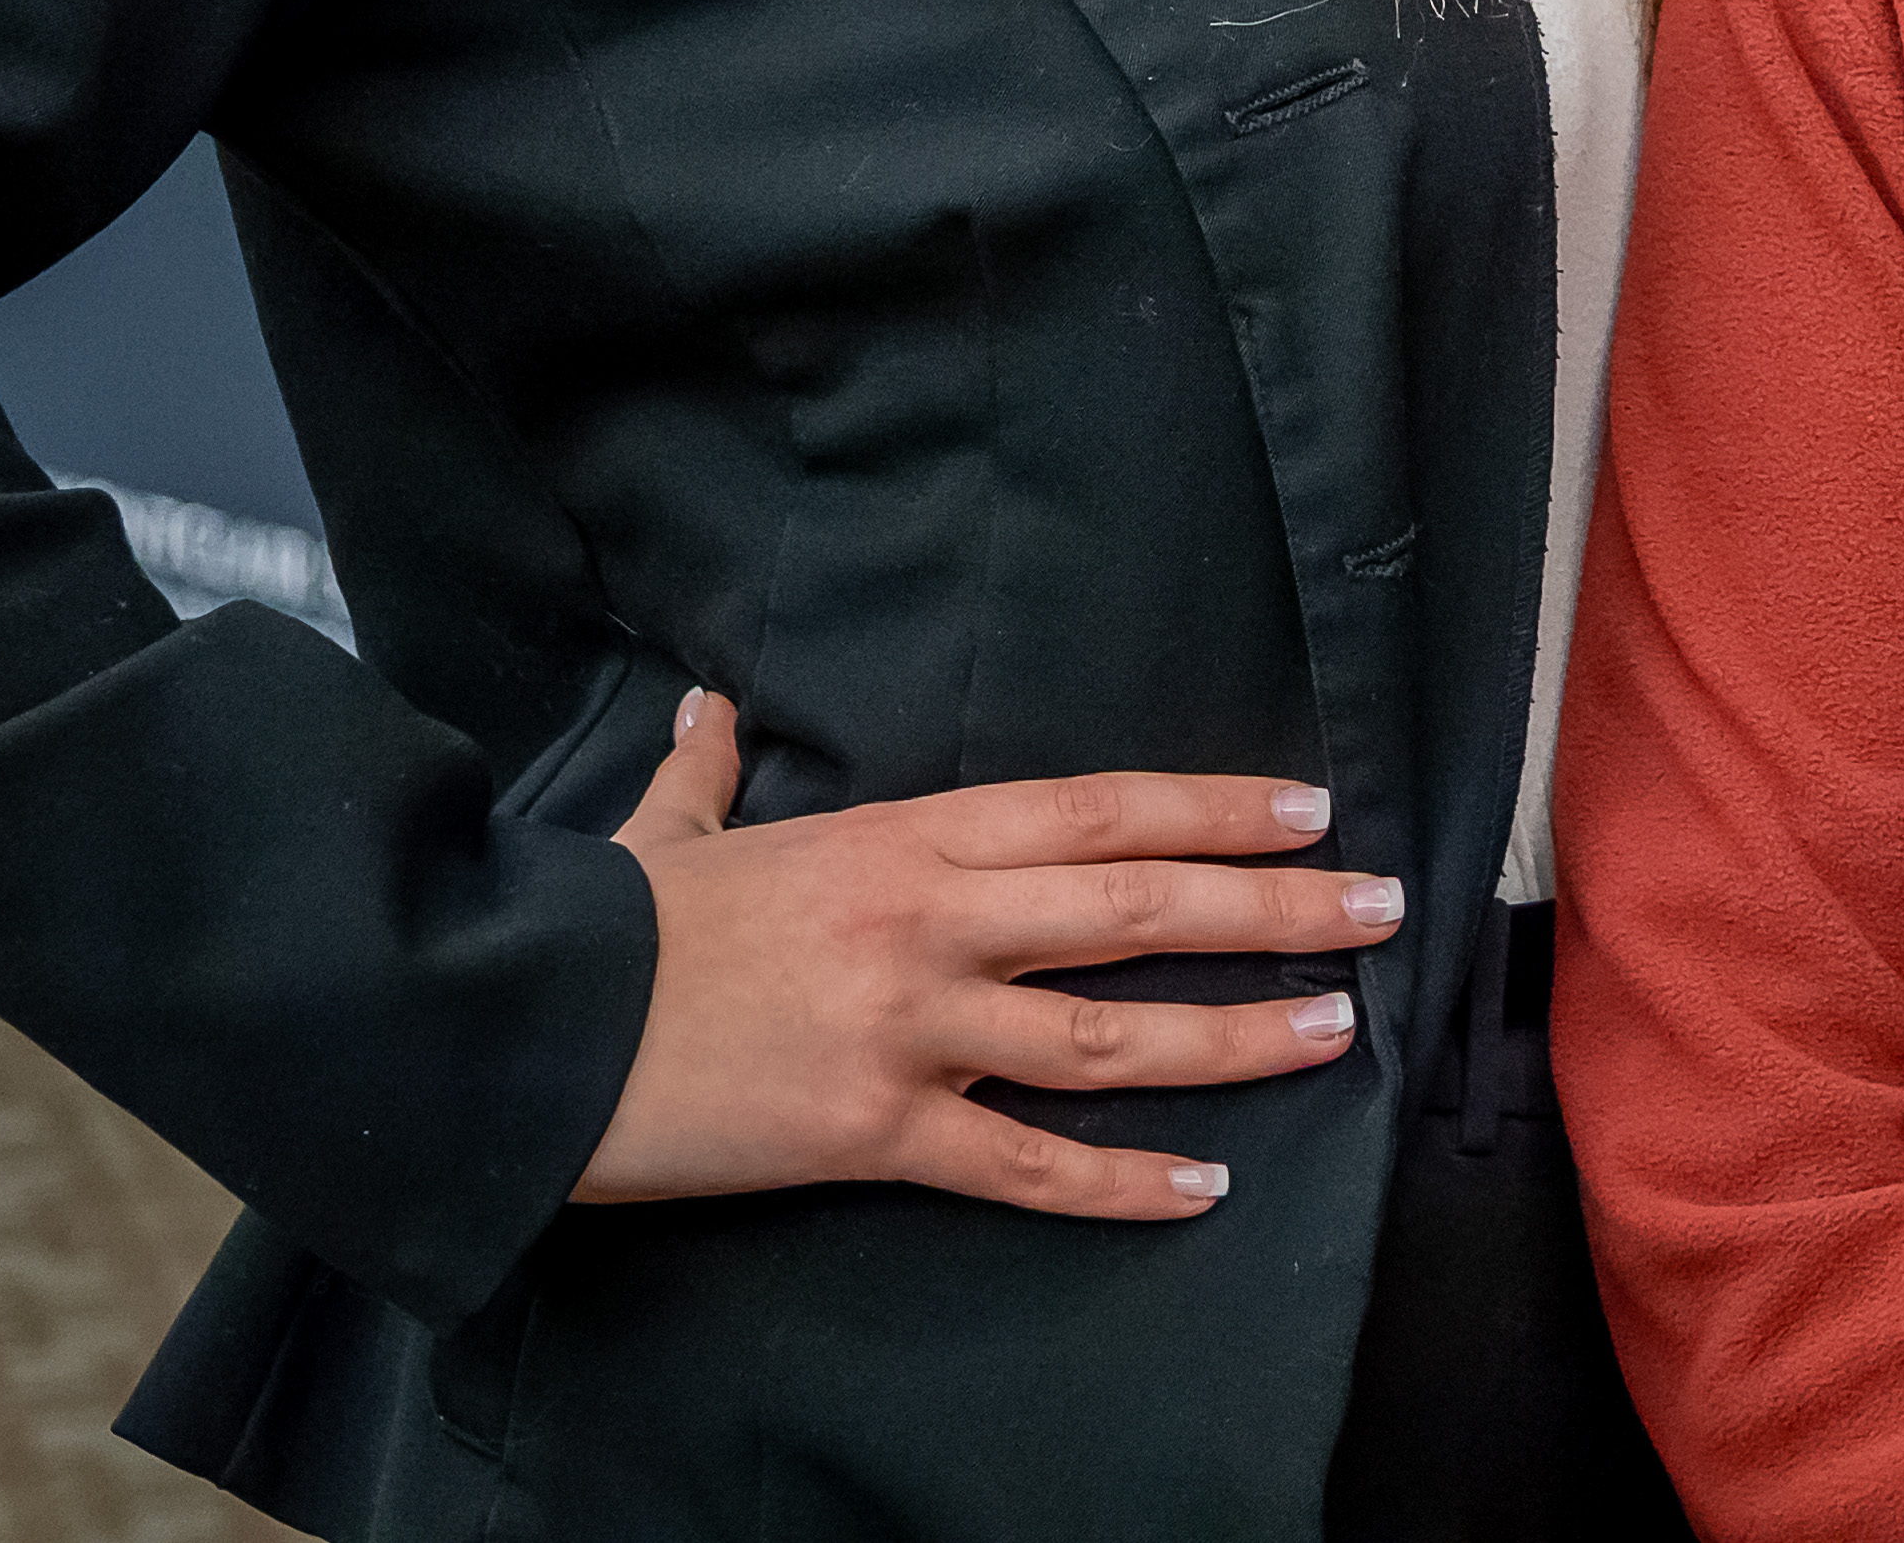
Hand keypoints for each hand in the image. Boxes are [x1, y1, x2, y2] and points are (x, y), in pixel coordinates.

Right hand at [576, 689, 1398, 1218]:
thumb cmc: (607, 925)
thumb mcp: (677, 828)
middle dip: (1274, 907)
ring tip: (1334, 1030)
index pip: (1096, 811)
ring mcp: (912, 1030)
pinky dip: (1121, 1185)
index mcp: (903, 837)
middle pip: (1138, 908)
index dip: (1211, 809)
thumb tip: (707, 713)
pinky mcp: (875, 1134)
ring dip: (1236, 1036)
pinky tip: (1204, 1191)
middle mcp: (932, 922)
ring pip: (1111, 1037)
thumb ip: (711, 770)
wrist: (524, 1026)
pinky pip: (1023, 1167)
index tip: (1308, 811)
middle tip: (1379, 908)